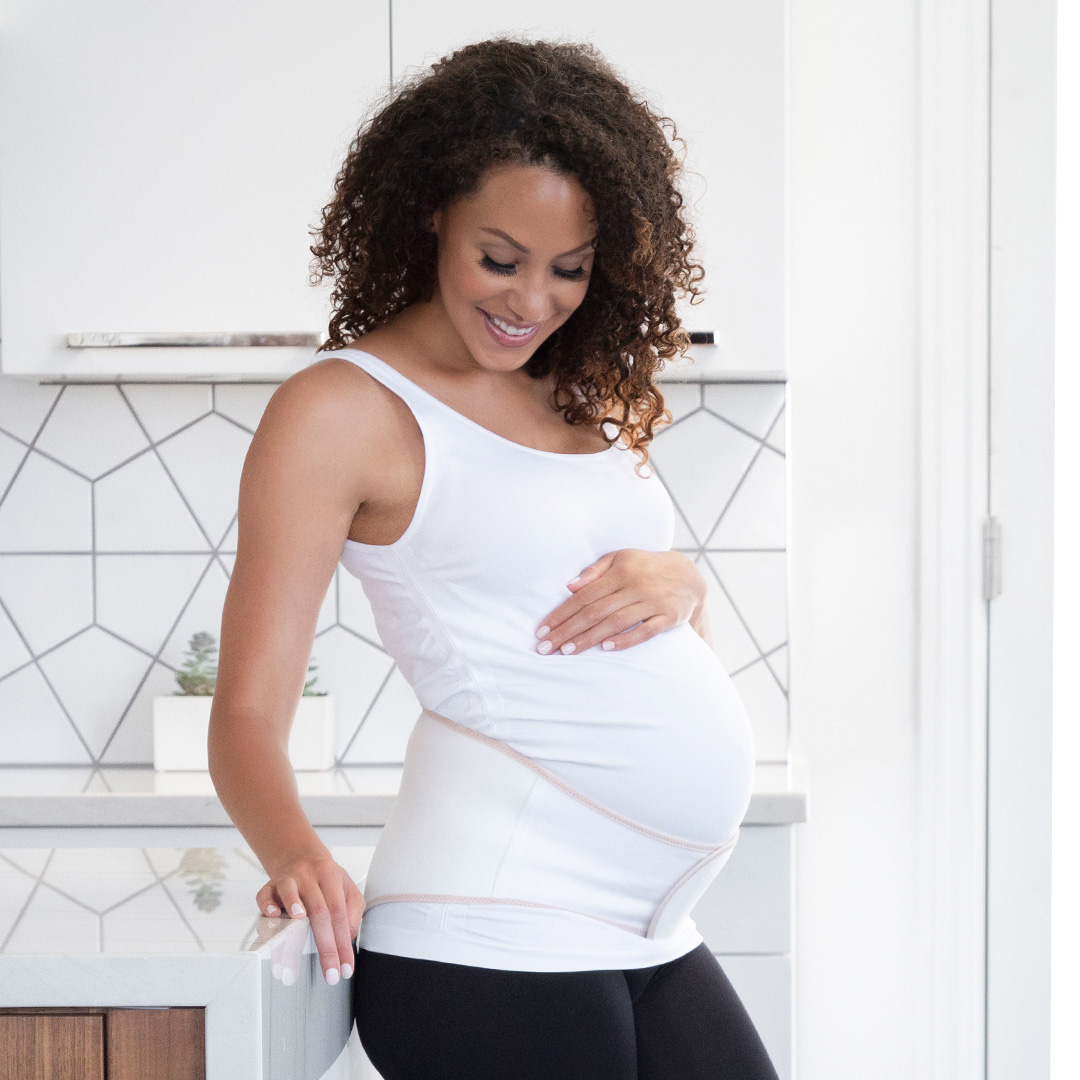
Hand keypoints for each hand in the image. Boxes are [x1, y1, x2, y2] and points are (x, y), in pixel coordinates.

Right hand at [256, 852, 364, 984]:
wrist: (300, 857)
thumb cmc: (325, 880)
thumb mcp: (347, 889)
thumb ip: (353, 911)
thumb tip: (347, 937)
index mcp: (331, 876)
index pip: (340, 913)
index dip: (343, 942)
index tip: (345, 967)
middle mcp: (309, 876)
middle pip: (319, 910)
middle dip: (326, 946)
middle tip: (330, 972)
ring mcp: (288, 878)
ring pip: (290, 891)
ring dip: (295, 907)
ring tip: (299, 929)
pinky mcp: (270, 885)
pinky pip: (265, 895)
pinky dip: (268, 905)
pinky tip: (274, 915)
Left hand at [534, 549, 706, 654]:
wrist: (689, 576)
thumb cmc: (645, 567)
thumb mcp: (621, 558)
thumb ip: (595, 570)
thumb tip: (569, 587)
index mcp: (620, 571)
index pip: (584, 595)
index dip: (562, 613)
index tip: (543, 629)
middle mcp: (636, 586)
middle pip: (595, 611)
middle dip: (568, 630)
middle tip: (546, 648)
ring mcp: (653, 602)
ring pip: (616, 622)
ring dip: (589, 638)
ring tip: (567, 651)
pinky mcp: (668, 617)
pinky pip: (645, 631)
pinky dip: (625, 639)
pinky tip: (606, 648)